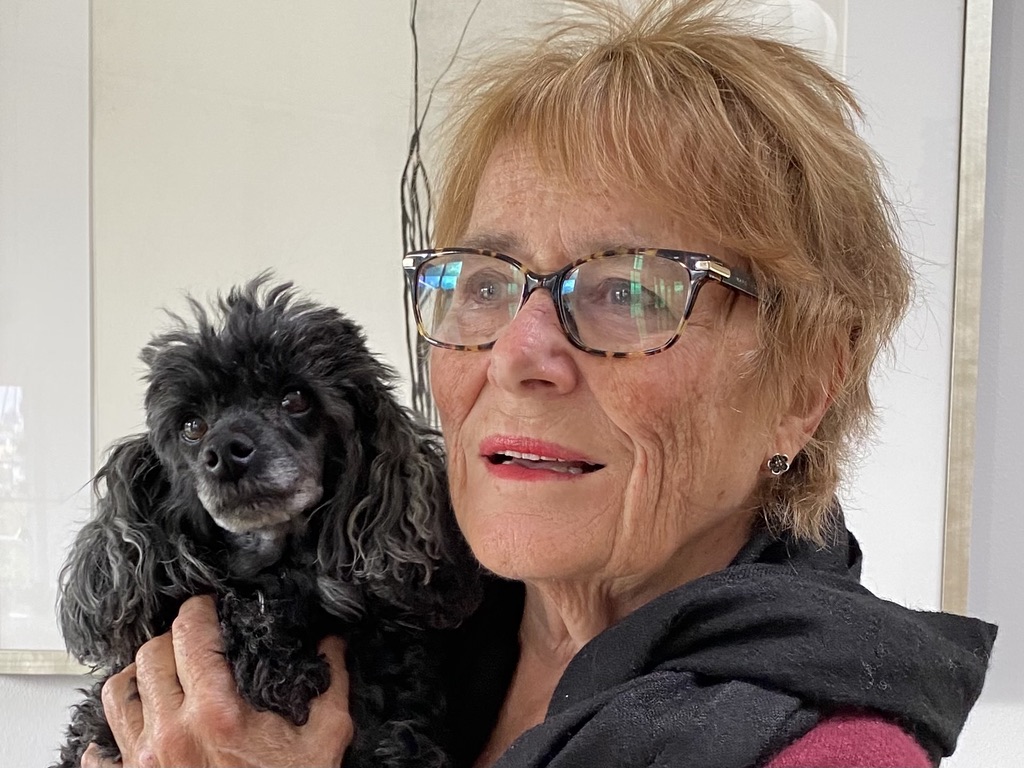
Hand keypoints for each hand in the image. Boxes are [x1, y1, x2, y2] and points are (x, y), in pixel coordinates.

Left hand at [81, 595, 351, 767]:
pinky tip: (132, 728)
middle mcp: (171, 732)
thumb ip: (331, 686)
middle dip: (173, 637)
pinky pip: (101, 753)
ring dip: (139, 674)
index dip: (200, 609)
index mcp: (216, 713)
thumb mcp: (323, 741)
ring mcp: (143, 760)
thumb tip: (334, 646)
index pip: (191, 634)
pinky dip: (109, 736)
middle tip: (194, 637)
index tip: (210, 605)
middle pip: (150, 655)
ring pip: (118, 692)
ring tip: (162, 672)